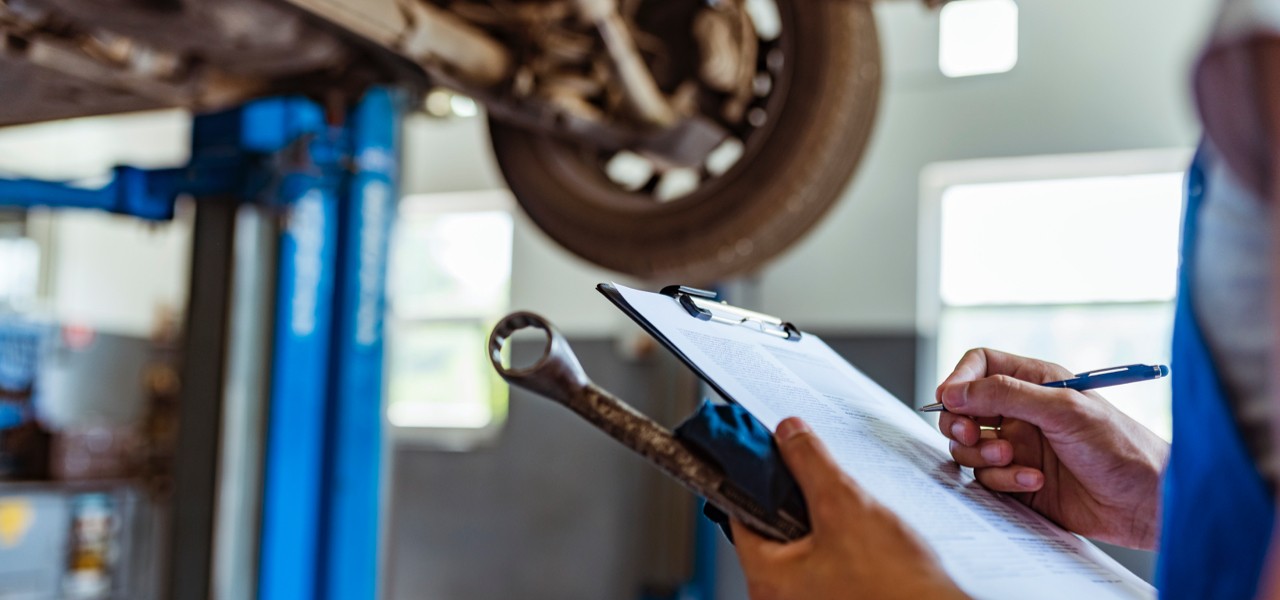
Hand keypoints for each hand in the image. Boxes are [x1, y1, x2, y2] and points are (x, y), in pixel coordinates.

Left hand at [731, 417, 966, 599]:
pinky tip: (863, 533)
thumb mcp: (844, 506)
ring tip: (847, 507)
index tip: (768, 456)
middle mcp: (781, 598)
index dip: (755, 481)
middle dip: (796, 500)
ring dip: (822, 521)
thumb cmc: (894, 585)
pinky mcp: (837, 599)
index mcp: (767, 580)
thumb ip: (809, 463)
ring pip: (803, 545)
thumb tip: (787, 433)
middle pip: (773, 530)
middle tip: (818, 480)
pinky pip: (826, 563)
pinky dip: (839, 542)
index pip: (742, 516)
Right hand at [936, 348, 1169, 549]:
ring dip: (982, 454)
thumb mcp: (1062, 409)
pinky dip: (1004, 480)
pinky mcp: (1018, 481)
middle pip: (963, 408)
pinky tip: (1035, 483)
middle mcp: (1022, 412)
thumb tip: (955, 391)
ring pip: (969, 446)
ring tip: (1013, 460)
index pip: (979, 366)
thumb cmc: (1119, 446)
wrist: (1144, 502)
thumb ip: (1005, 394)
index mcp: (1035, 382)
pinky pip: (986, 478)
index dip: (959, 380)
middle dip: (960, 423)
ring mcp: (1018, 447)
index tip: (950, 400)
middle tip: (972, 435)